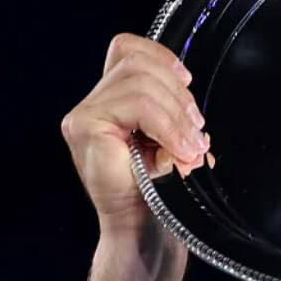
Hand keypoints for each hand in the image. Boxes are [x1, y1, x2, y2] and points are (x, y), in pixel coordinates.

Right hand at [60, 33, 215, 234]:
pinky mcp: (85, 126)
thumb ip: (174, 115)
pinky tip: (179, 149)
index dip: (161, 58)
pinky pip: (136, 105)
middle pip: (138, 64)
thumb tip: (191, 105)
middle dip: (178, 95)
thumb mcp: (171, 143)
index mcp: (110, 102)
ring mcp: (83, 114)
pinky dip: (167, 125)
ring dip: (177, 114)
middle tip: (197, 132)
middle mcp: (92, 104)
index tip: (188, 84)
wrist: (143, 230)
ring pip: (140, 83)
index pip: (127, 50)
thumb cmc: (157, 192)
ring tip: (192, 146)